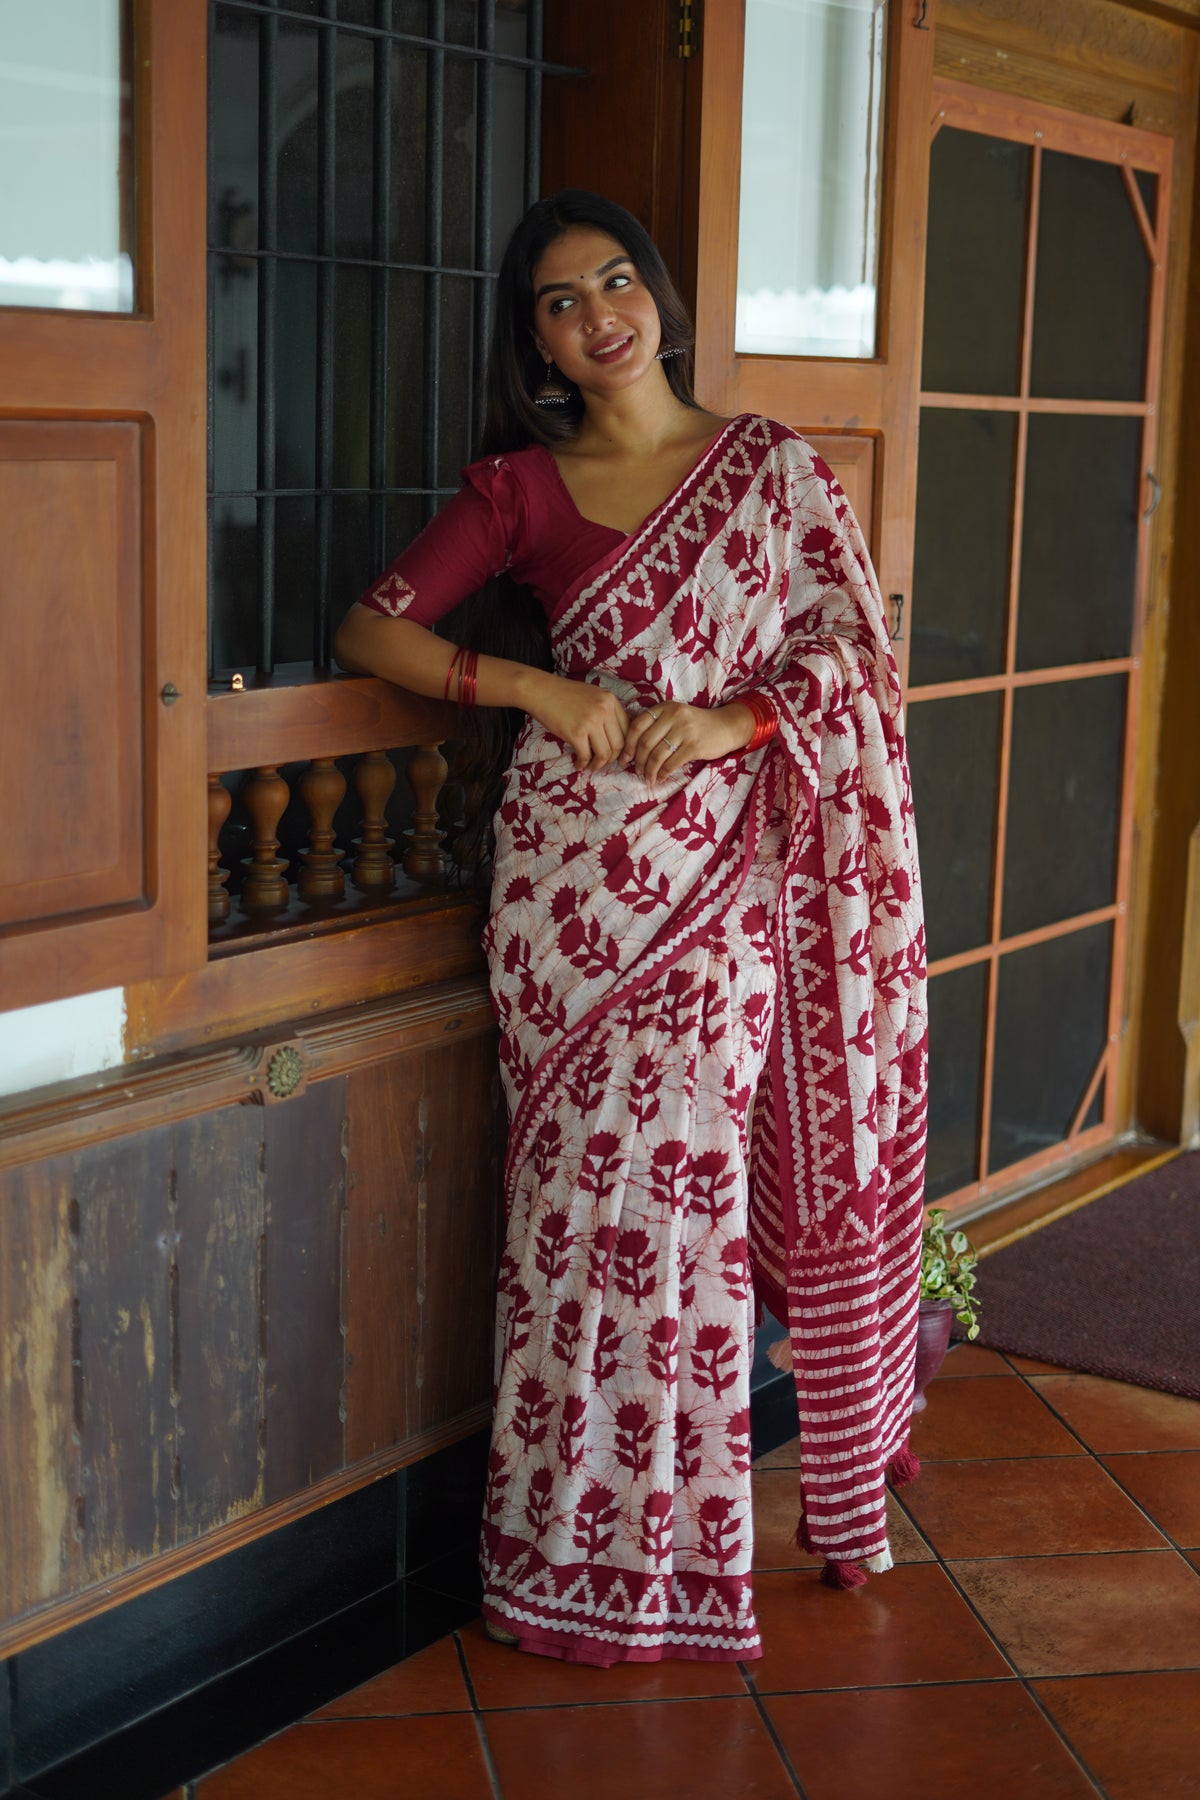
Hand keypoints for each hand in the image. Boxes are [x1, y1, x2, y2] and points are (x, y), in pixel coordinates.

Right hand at [526, 671, 630, 772]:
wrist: (540, 691)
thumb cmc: (563, 694)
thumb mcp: (592, 695)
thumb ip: (606, 710)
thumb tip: (614, 736)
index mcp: (610, 700)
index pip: (627, 729)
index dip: (624, 746)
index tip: (617, 755)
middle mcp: (604, 709)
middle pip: (619, 744)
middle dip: (612, 759)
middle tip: (603, 763)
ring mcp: (591, 721)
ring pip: (605, 753)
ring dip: (599, 764)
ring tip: (591, 766)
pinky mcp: (576, 733)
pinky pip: (586, 756)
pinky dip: (583, 764)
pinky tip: (578, 765)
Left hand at [619, 701, 754, 782]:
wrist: (726, 726)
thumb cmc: (696, 725)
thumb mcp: (675, 716)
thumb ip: (656, 725)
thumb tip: (631, 749)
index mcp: (665, 707)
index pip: (637, 725)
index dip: (628, 745)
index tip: (624, 759)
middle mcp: (674, 716)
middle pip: (645, 742)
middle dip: (638, 761)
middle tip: (637, 771)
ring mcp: (685, 730)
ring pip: (657, 755)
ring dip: (649, 770)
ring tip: (648, 778)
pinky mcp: (694, 746)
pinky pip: (671, 764)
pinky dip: (662, 774)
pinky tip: (660, 778)